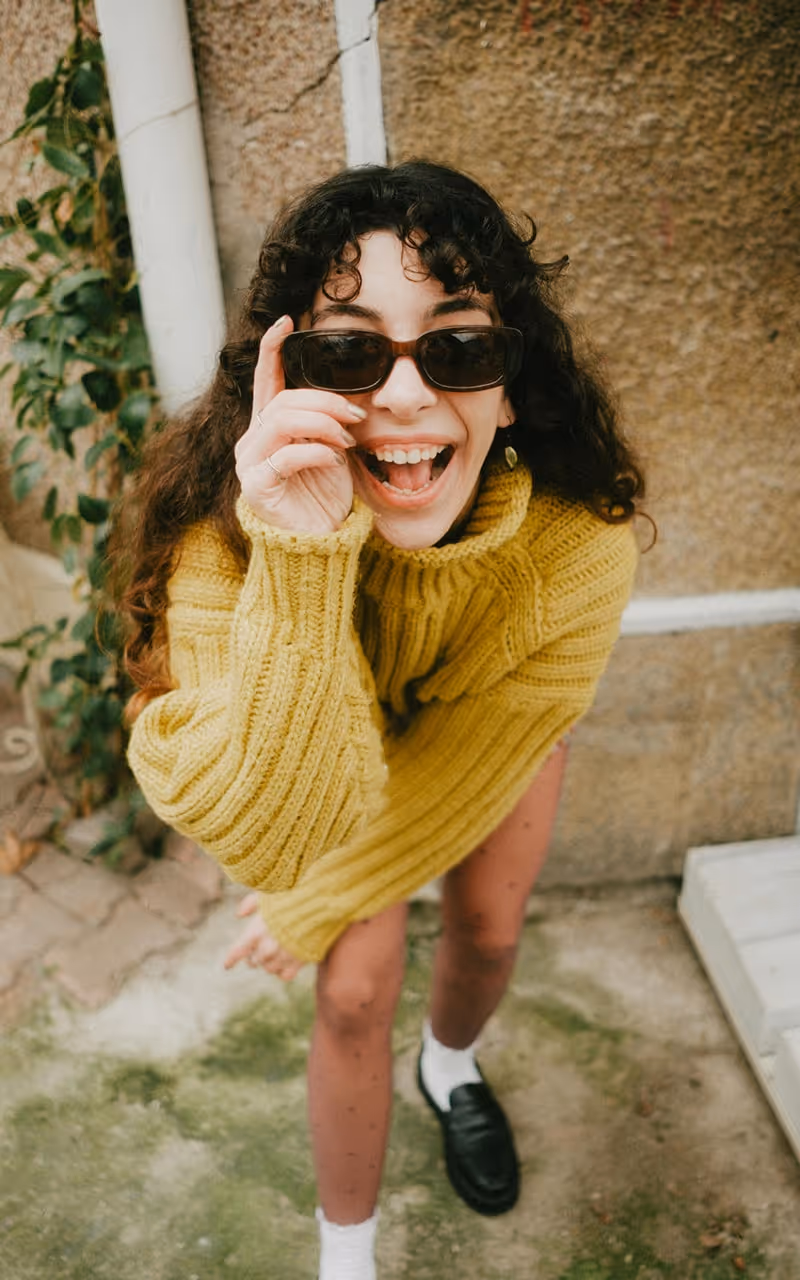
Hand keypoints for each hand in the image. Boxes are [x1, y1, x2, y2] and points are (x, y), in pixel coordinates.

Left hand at [223, 892, 304, 981]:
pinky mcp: (298, 962)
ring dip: (268, 962)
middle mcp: (267, 948)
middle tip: (259, 948)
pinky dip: (282, 970)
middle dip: (254, 955)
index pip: (237, 952)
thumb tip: (239, 915)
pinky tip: (285, 961)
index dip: (230, 960)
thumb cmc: (291, 893)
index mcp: (255, 932)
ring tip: (274, 953)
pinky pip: (284, 975)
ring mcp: (282, 957)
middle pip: (254, 961)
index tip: (227, 965)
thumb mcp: (267, 893)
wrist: (319, 902)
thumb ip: (250, 904)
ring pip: (268, 969)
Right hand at [235, 315, 364, 533]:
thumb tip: (348, 398)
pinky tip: (334, 461)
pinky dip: (317, 453)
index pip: (264, 380)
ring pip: (282, 421)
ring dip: (323, 425)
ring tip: (347, 441)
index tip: (286, 321)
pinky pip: (286, 456)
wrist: (318, 544)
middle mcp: (251, 442)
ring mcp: (249, 464)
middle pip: (283, 400)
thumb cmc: (325, 497)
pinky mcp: (256, 488)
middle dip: (325, 402)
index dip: (271, 349)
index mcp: (267, 428)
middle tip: (356, 416)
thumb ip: (327, 422)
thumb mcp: (331, 449)